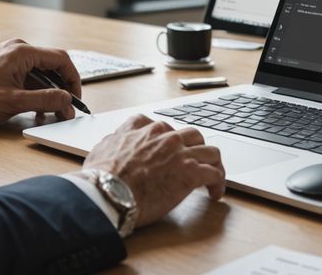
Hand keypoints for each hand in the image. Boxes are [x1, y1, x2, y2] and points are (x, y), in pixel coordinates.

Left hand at [0, 38, 80, 125]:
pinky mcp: (3, 66)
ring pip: (40, 73)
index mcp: (22, 52)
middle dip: (61, 89)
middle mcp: (18, 49)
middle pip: (52, 66)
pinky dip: (35, 91)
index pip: (61, 60)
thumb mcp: (13, 103)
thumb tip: (67, 101)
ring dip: (48, 92)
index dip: (73, 80)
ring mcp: (10, 57)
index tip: (76, 99)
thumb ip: (44, 100)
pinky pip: (27, 76)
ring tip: (50, 113)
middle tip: (66, 110)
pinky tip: (35, 109)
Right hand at [82, 114, 225, 227]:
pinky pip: (215, 174)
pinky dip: (219, 183)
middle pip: (193, 135)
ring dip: (213, 164)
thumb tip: (113, 141)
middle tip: (194, 163)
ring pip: (210, 151)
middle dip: (196, 149)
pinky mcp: (191, 174)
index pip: (164, 127)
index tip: (171, 150)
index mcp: (146, 130)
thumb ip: (114, 140)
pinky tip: (215, 193)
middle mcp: (167, 138)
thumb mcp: (103, 147)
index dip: (170, 139)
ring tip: (212, 177)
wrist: (108, 192)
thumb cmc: (102, 176)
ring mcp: (181, 154)